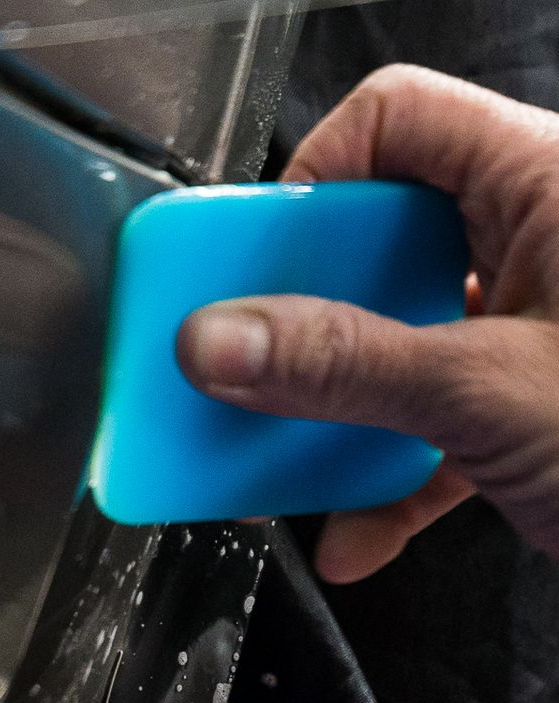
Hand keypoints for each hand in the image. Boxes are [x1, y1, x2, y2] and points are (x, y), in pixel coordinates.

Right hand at [177, 65, 558, 582]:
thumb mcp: (490, 391)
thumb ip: (348, 365)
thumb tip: (223, 342)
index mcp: (546, 186)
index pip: (397, 123)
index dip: (315, 179)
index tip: (259, 265)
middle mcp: (533, 247)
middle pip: (379, 244)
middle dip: (307, 320)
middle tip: (254, 363)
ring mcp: (527, 333)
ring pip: (396, 343)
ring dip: (336, 415)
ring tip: (287, 458)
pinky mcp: (524, 409)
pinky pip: (430, 424)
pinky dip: (388, 482)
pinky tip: (357, 534)